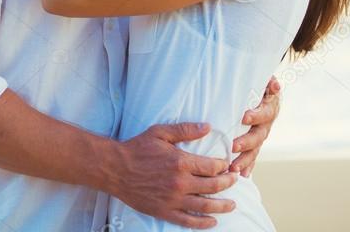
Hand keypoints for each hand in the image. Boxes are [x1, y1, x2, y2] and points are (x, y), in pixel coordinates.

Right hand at [108, 123, 236, 228]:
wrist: (115, 168)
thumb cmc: (136, 148)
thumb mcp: (160, 133)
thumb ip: (185, 130)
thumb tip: (208, 127)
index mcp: (180, 162)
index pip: (212, 166)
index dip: (223, 166)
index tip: (227, 165)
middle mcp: (180, 183)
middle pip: (213, 186)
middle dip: (228, 183)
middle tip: (234, 180)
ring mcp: (173, 199)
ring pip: (205, 205)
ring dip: (222, 205)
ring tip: (232, 204)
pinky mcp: (164, 211)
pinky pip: (188, 221)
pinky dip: (203, 223)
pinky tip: (212, 221)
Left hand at [229, 77, 281, 176]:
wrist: (263, 93)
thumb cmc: (257, 84)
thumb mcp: (262, 79)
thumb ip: (268, 82)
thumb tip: (275, 85)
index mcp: (269, 107)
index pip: (265, 112)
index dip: (256, 115)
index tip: (244, 117)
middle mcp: (267, 124)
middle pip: (259, 135)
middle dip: (246, 141)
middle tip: (233, 146)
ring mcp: (262, 135)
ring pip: (255, 149)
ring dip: (246, 159)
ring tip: (234, 167)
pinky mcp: (256, 143)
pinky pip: (253, 156)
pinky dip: (249, 166)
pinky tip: (243, 175)